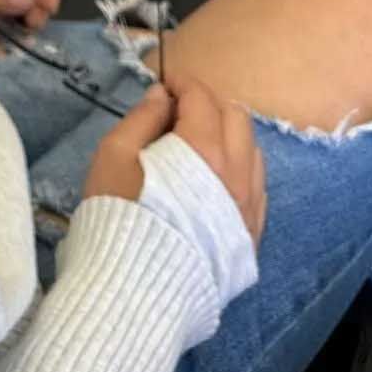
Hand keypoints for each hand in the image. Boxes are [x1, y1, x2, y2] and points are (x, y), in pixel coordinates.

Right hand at [83, 78, 267, 246]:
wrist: (138, 287)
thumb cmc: (119, 213)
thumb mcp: (114, 154)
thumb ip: (142, 118)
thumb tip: (162, 95)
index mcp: (203, 148)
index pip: (202, 98)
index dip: (182, 84)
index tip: (164, 85)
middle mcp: (237, 172)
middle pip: (236, 117)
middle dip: (208, 105)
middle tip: (179, 113)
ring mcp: (249, 205)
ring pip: (252, 151)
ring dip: (227, 137)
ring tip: (197, 147)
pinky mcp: (252, 232)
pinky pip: (256, 186)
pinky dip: (238, 170)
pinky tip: (213, 180)